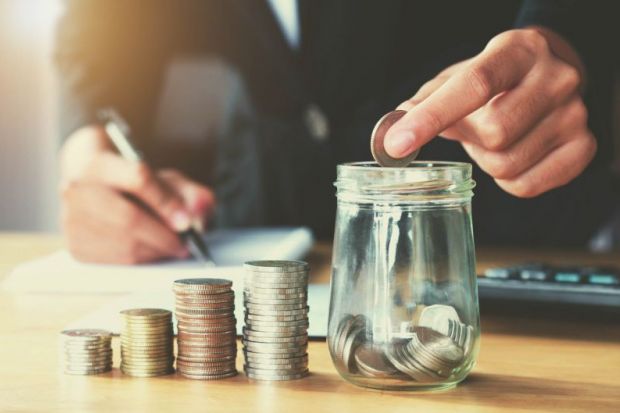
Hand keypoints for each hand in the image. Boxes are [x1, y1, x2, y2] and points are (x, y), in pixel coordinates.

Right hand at [59, 126, 215, 263]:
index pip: (138, 179)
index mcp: (100, 163)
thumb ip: (190, 192)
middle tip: (184, 244)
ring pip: (123, 243)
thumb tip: (201, 209)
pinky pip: (115, 260)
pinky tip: (150, 253)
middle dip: (164, 235)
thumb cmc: (133, 181)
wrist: (90, 181)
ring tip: (171, 248)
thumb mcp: (164, 178)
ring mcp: (71, 218)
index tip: (187, 223)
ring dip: (155, 251)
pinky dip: (140, 260)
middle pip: (129, 217)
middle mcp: (78, 189)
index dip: (166, 203)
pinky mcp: (74, 244)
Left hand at [385, 28, 595, 196]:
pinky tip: (511, 155)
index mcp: (517, 52)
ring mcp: (574, 115)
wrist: (549, 75)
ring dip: (485, 161)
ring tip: (493, 139)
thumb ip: (424, 102)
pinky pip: (525, 186)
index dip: (431, 118)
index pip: (474, 86)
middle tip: (471, 129)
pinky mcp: (583, 148)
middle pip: (494, 134)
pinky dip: (506, 180)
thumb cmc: (495, 80)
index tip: (397, 144)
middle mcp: (555, 79)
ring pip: (506, 165)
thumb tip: (392, 131)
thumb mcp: (458, 77)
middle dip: (469, 139)